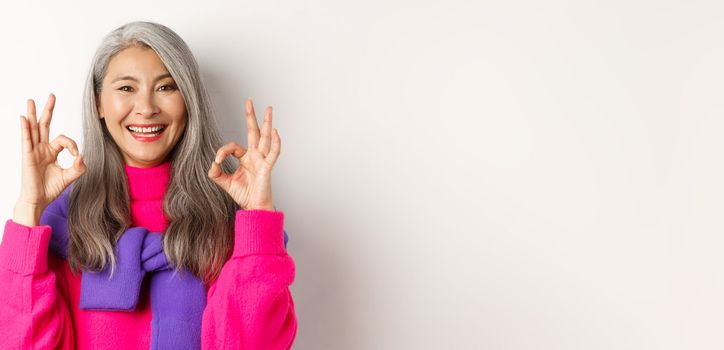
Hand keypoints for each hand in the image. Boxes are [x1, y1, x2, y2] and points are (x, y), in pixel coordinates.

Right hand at [14, 93, 85, 225]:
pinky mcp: (27, 156)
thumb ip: (79, 167)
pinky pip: (26, 140)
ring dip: (33, 114)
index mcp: (51, 152)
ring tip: (31, 101)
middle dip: (48, 110)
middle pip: (44, 125)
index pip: (63, 139)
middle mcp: (41, 148)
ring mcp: (33, 151)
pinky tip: (24, 118)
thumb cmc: (51, 188)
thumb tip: (82, 156)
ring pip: (33, 129)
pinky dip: (25, 129)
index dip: (72, 145)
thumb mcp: (70, 176)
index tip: (76, 156)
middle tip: (52, 96)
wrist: (38, 200)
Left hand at [208, 98, 280, 210]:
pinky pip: (273, 153)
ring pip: (265, 138)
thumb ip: (216, 173)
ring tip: (269, 109)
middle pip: (254, 132)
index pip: (233, 146)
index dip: (223, 151)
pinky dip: (276, 143)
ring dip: (267, 123)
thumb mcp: (225, 182)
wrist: (254, 207)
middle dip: (251, 116)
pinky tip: (276, 132)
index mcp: (246, 158)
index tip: (218, 162)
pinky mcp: (267, 167)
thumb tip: (212, 164)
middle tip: (249, 101)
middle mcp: (255, 156)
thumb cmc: (244, 194)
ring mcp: (263, 160)